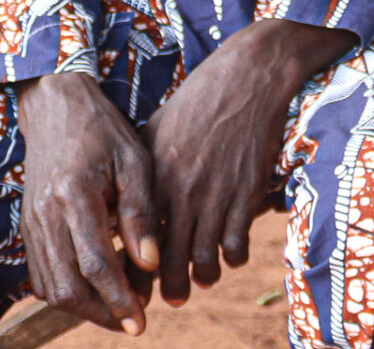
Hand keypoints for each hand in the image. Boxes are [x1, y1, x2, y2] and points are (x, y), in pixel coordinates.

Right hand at [13, 71, 157, 333]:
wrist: (56, 109)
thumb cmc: (104, 132)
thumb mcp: (135, 161)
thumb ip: (141, 213)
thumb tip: (150, 264)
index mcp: (74, 195)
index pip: (95, 264)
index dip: (119, 298)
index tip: (141, 320)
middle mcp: (45, 215)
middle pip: (66, 287)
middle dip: (100, 313)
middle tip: (134, 320)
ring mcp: (31, 224)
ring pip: (50, 287)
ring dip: (83, 308)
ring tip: (120, 307)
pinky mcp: (27, 228)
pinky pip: (41, 275)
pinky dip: (66, 291)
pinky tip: (95, 288)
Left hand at [144, 18, 352, 305]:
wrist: (246, 77)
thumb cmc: (198, 100)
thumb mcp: (157, 130)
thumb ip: (142, 169)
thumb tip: (126, 201)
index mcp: (153, 178)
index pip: (135, 239)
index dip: (134, 269)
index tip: (136, 282)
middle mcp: (180, 192)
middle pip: (167, 259)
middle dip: (168, 286)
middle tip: (172, 297)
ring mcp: (215, 194)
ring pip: (203, 259)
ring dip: (203, 276)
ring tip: (203, 279)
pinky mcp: (246, 192)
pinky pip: (237, 243)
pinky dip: (234, 257)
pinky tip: (231, 253)